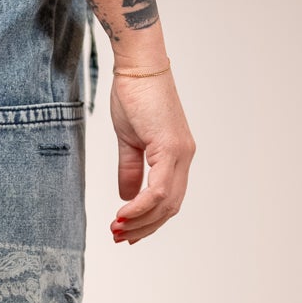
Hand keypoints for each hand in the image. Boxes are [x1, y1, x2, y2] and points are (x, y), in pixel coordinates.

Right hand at [108, 68, 194, 243]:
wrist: (137, 65)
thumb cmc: (134, 95)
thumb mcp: (129, 140)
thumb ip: (130, 170)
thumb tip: (128, 197)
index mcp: (177, 156)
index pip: (169, 200)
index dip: (149, 220)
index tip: (126, 232)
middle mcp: (184, 156)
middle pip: (170, 207)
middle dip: (144, 227)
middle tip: (119, 237)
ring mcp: (180, 152)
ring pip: (166, 203)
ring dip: (141, 221)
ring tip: (117, 229)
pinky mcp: (171, 146)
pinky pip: (159, 189)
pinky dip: (141, 206)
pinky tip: (124, 213)